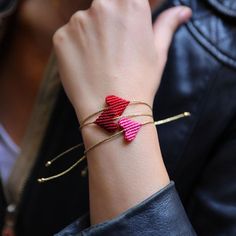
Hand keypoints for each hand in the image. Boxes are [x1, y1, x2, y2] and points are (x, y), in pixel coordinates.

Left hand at [53, 0, 191, 121]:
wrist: (113, 110)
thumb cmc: (140, 81)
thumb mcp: (158, 52)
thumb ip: (167, 24)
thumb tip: (183, 11)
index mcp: (130, 4)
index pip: (126, 0)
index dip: (126, 19)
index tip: (125, 35)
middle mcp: (102, 4)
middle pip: (104, 7)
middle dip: (109, 25)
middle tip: (113, 51)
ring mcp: (78, 21)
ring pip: (84, 22)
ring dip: (90, 36)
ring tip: (99, 62)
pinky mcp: (60, 38)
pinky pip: (68, 37)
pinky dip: (75, 48)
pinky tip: (85, 67)